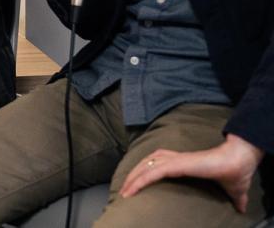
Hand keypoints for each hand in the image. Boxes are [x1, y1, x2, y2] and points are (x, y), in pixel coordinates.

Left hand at [121, 135, 263, 212]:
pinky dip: (140, 181)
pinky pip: (152, 173)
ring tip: (124, 193)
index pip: (157, 163)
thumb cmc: (235, 173)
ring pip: (145, 167)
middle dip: (133, 176)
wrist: (240, 161)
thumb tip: (242, 208)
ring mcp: (175, 160)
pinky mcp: (177, 165)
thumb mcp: (232, 190)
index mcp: (184, 162)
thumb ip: (234, 198)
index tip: (136, 185)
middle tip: (124, 191)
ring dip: (132, 179)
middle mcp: (176, 158)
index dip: (145, 172)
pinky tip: (131, 190)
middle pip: (146, 163)